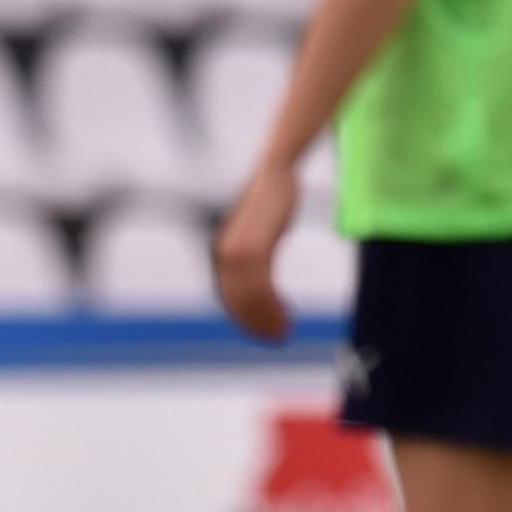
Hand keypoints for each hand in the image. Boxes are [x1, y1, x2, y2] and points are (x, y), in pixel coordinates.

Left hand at [212, 161, 300, 343]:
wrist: (275, 173)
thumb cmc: (270, 204)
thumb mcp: (261, 234)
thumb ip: (258, 257)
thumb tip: (263, 280)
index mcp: (224, 253)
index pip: (228, 297)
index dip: (246, 320)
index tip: (265, 333)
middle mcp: (225, 253)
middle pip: (236, 300)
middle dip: (256, 323)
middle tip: (279, 338)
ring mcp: (239, 249)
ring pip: (248, 296)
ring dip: (266, 317)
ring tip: (285, 329)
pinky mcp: (255, 244)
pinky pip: (260, 283)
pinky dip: (271, 302)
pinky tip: (287, 311)